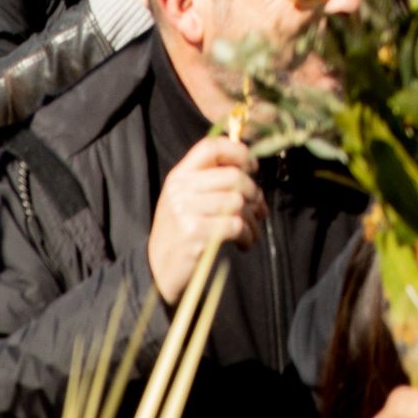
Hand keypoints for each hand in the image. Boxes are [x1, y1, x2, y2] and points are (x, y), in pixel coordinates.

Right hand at [147, 135, 264, 303]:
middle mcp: (181, 189)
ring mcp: (186, 211)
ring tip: (252, 229)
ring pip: (238, 202)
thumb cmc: (179, 231)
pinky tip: (244, 242)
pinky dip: (247, 235)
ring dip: (253, 218)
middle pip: (233, 176)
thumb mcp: (184, 198)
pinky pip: (236, 226)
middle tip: (260, 207)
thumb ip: (209, 180)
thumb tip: (250, 168)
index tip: (252, 166)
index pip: (211, 147)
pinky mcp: (196, 234)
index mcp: (179, 175)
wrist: (157, 270)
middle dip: (254, 192)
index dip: (237, 151)